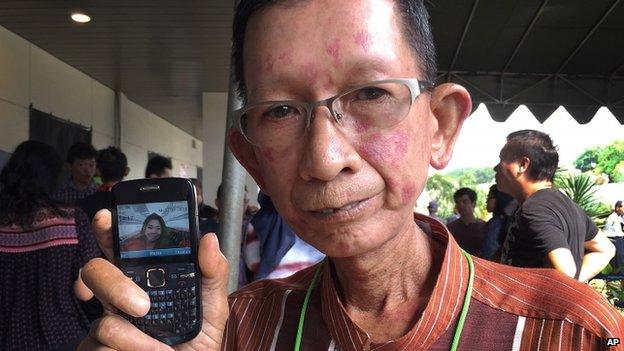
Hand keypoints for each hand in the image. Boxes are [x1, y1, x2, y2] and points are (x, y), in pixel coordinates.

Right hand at [78, 210, 228, 349]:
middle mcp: (118, 296)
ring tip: (158, 347)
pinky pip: (100, 349)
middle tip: (143, 306)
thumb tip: (209, 239)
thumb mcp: (214, 304)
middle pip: (94, 272)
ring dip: (134, 338)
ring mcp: (106, 324)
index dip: (107, 228)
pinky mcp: (98, 349)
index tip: (106, 219)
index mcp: (144, 277)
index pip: (118, 246)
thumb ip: (214, 272)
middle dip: (115, 285)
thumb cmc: (197, 337)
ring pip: (100, 322)